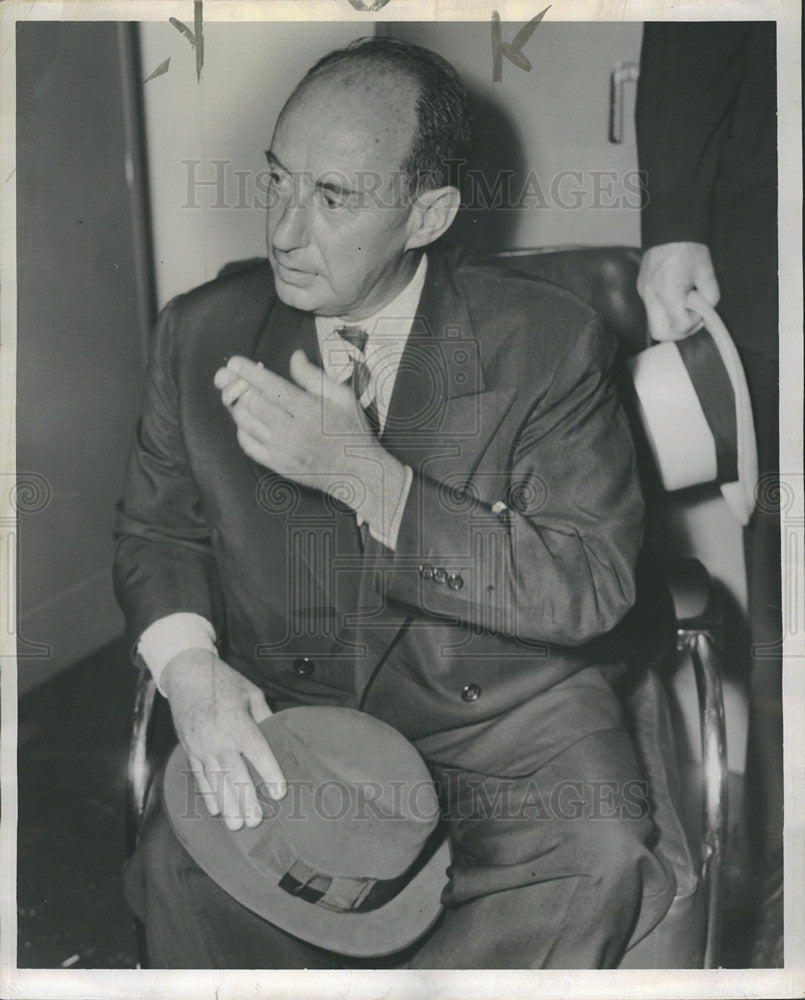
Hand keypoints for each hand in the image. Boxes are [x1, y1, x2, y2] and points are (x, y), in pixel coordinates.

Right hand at [161, 648, 285, 830]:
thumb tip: (278, 734)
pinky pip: (199, 776)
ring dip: (227, 805)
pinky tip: (215, 811)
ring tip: (237, 825)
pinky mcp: (189, 749)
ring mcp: (201, 746)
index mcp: (237, 723)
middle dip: (246, 800)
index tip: (279, 793)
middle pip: (235, 775)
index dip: (269, 773)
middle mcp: (218, 738)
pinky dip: (207, 794)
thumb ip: (264, 715)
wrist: (187, 674)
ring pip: (215, 781)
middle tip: (256, 822)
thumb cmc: (223, 681)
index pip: (256, 752)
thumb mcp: (250, 692)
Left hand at [214, 351, 405, 522]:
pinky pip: (249, 445)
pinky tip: (243, 420)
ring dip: (236, 406)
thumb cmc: (351, 430)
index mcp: (309, 410)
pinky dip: (242, 430)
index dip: (249, 373)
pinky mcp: (277, 465)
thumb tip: (294, 356)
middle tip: (220, 375)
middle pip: (254, 404)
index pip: (271, 387)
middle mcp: (292, 430)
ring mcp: (282, 450)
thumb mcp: (342, 397)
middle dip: (233, 387)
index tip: (234, 362)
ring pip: (248, 424)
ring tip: (228, 393)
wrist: (357, 472)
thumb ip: (314, 377)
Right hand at [636, 242, 719, 340]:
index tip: (700, 311)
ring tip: (683, 305)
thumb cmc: (690, 250)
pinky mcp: (641, 288)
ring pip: (653, 322)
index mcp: (670, 294)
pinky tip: (674, 294)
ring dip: (670, 320)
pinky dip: (664, 309)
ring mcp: (644, 293)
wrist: (670, 229)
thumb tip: (704, 311)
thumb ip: (710, 298)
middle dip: (677, 331)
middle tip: (690, 318)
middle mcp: (652, 297)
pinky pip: (651, 308)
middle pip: (659, 333)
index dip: (693, 324)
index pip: (680, 326)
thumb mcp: (708, 273)